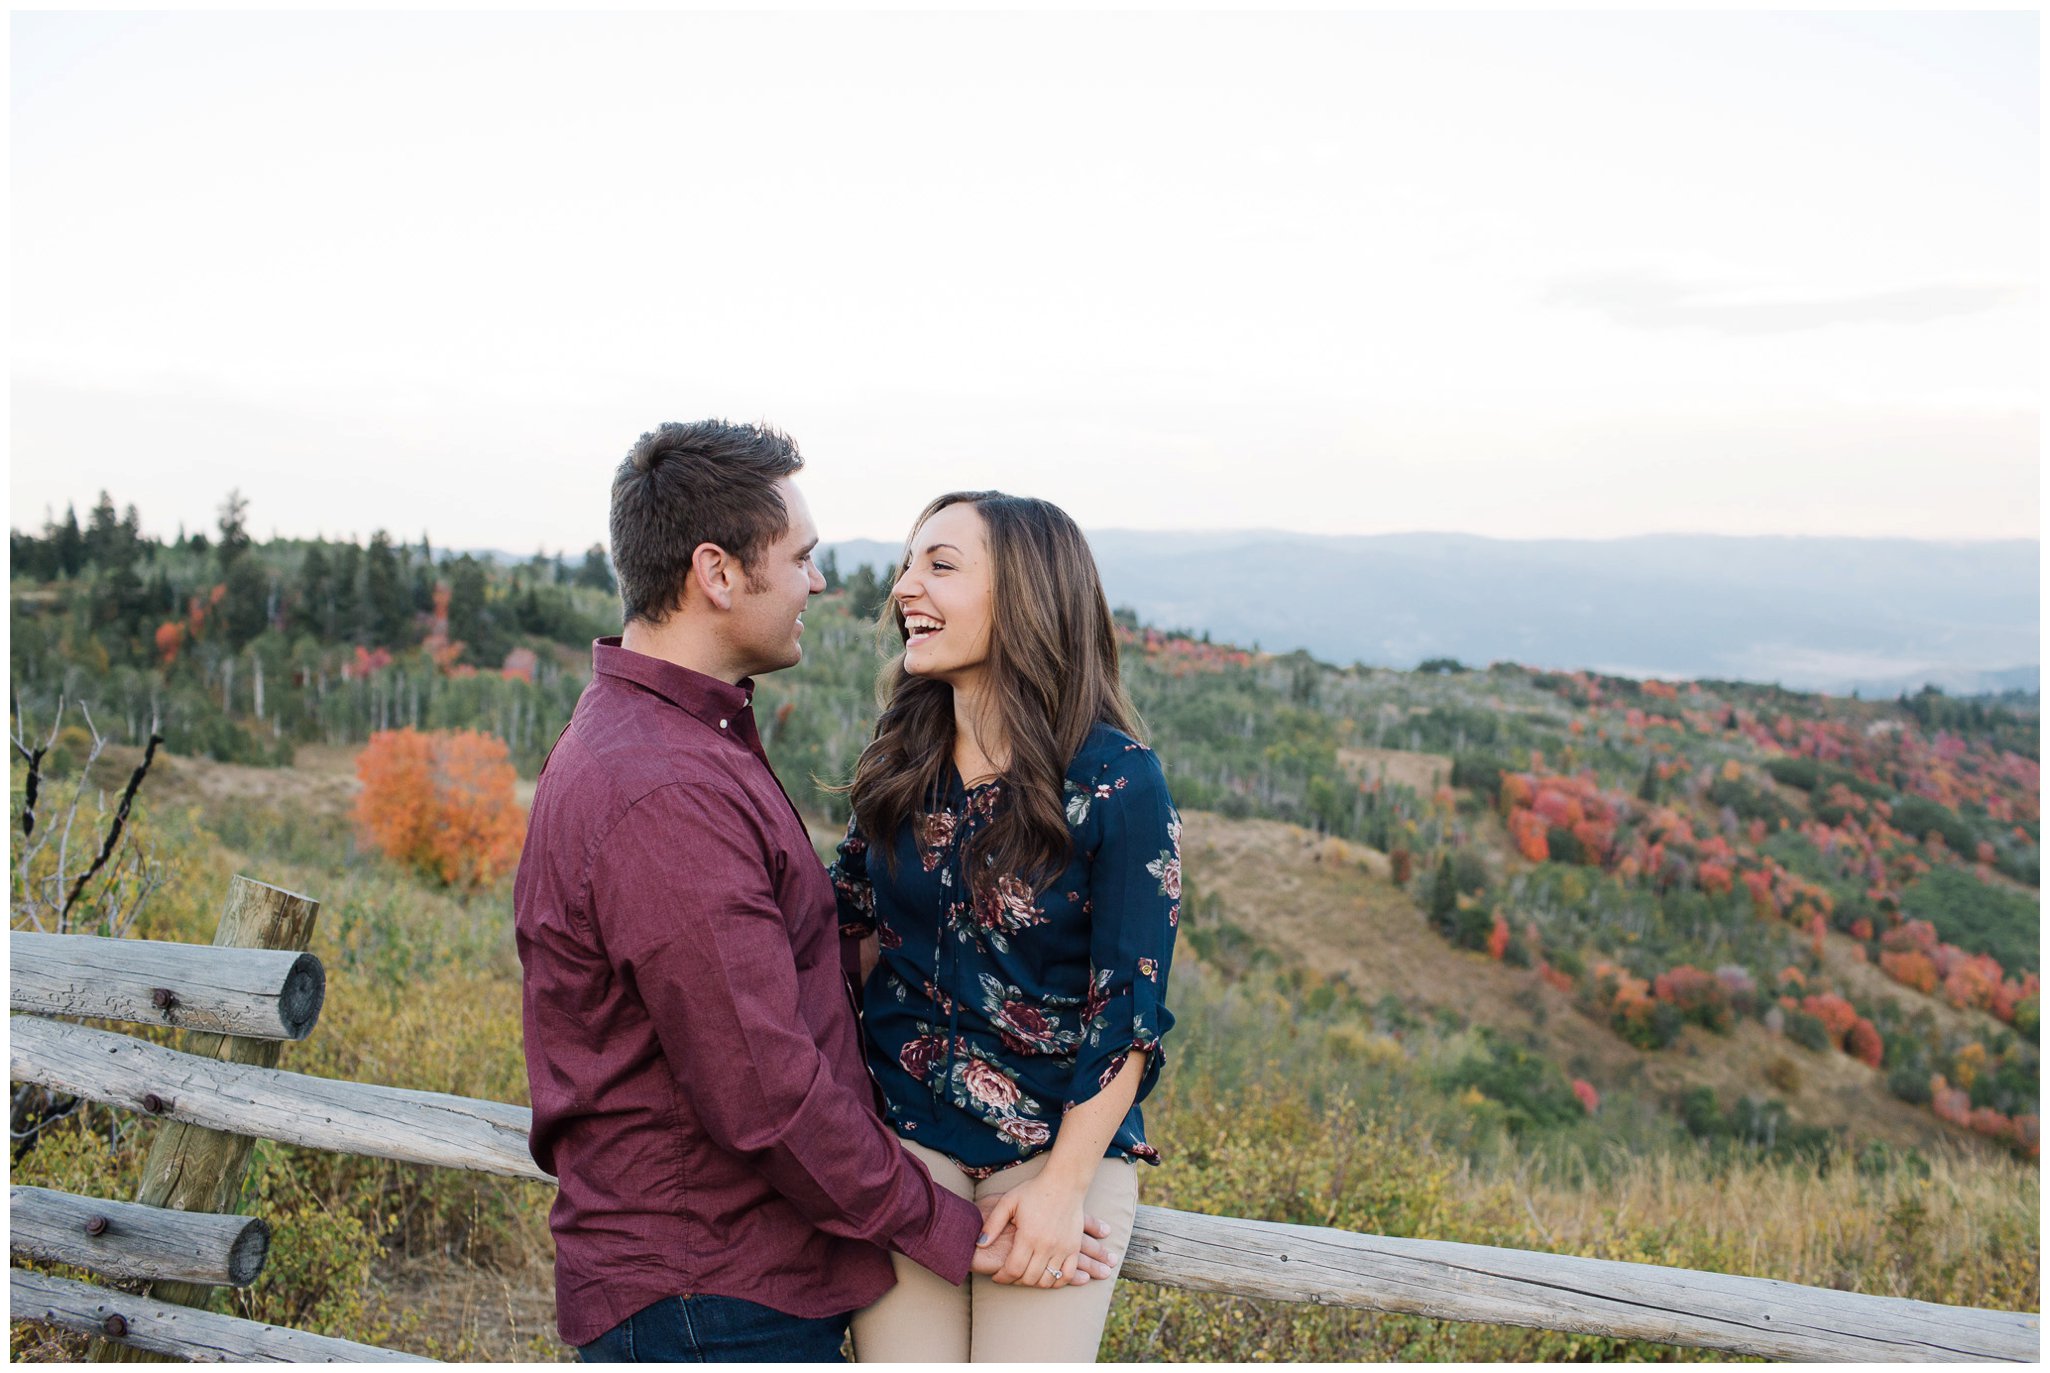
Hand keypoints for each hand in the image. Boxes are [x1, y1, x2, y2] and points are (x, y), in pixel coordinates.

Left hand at [972, 1195, 1115, 1285]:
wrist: (1064, 1182)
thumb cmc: (1034, 1190)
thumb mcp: (1008, 1202)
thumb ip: (993, 1224)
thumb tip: (979, 1243)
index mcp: (1028, 1235)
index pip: (1013, 1269)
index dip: (1002, 1277)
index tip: (997, 1276)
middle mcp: (1046, 1245)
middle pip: (1029, 1278)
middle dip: (1016, 1281)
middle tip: (1010, 1274)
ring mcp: (1062, 1248)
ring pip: (1048, 1280)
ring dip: (1035, 1283)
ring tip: (1027, 1274)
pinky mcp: (1074, 1248)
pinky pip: (1068, 1275)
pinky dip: (1057, 1281)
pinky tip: (1048, 1276)